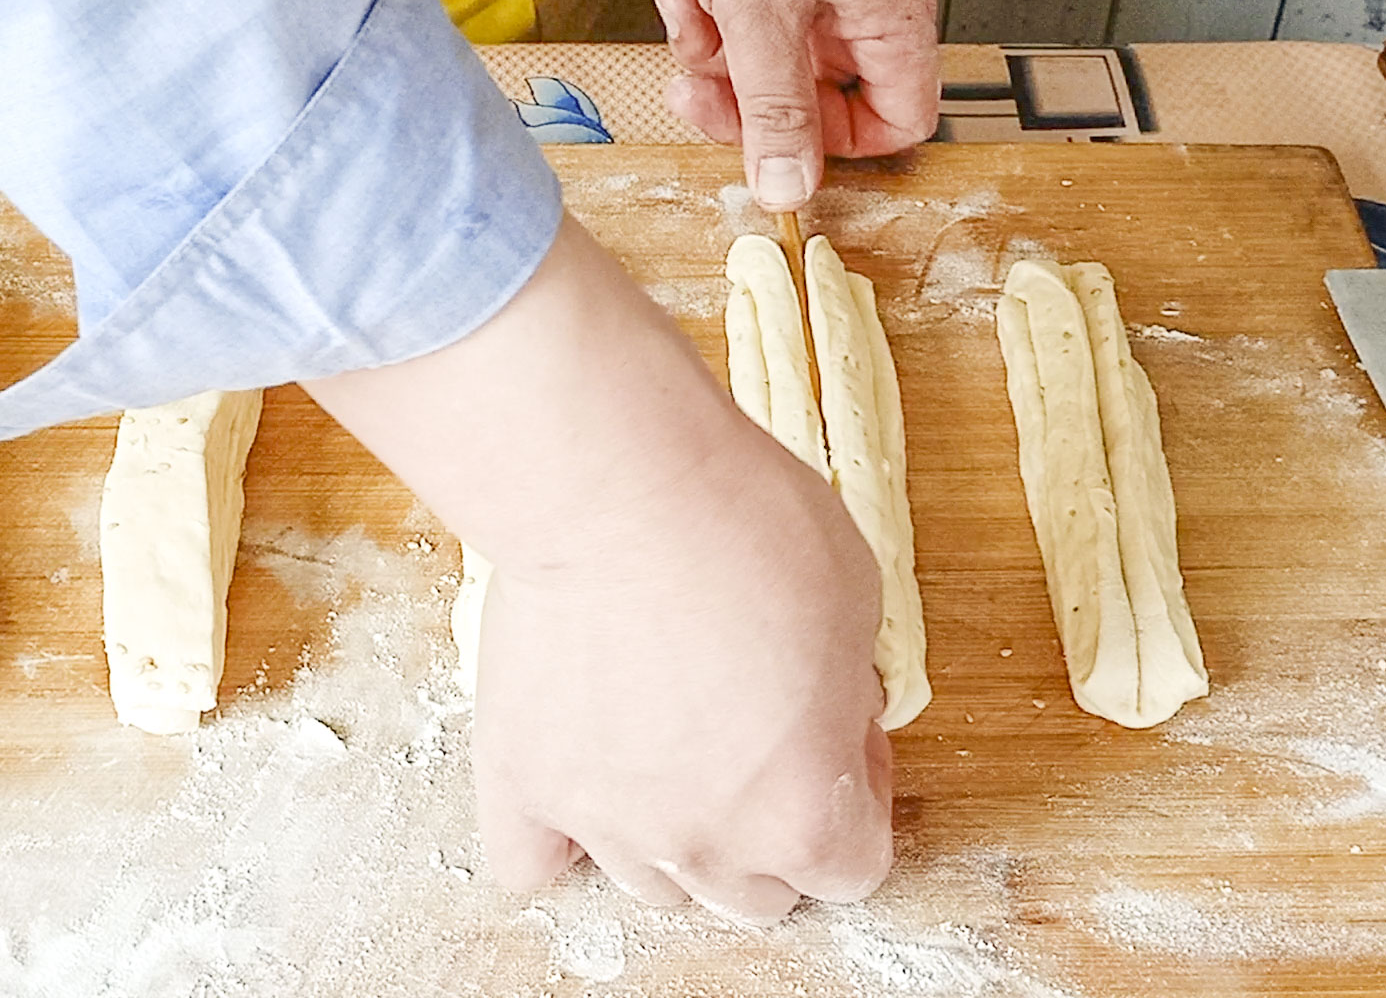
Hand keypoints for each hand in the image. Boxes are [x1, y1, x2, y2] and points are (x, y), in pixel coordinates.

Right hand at [302, 215, 893, 921]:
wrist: (620, 491)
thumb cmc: (748, 533)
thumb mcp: (862, 610)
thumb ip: (848, 697)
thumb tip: (830, 715)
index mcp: (803, 816)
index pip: (854, 866)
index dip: (857, 793)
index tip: (842, 731)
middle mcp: (705, 845)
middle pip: (753, 895)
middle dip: (769, 826)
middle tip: (759, 730)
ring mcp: (606, 824)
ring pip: (652, 883)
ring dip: (673, 831)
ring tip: (667, 739)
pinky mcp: (523, 784)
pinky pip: (529, 863)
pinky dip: (554, 842)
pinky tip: (579, 787)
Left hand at [657, 0, 938, 209]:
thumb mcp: (763, 14)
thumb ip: (775, 108)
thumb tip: (788, 189)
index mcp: (889, 23)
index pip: (898, 121)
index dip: (839, 147)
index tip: (780, 148)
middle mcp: (865, 6)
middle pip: (818, 96)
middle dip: (747, 101)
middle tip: (700, 93)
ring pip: (773, 58)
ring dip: (717, 57)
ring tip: (684, 25)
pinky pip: (749, 15)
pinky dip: (710, 14)